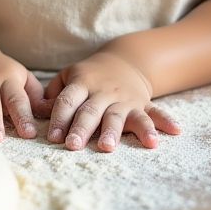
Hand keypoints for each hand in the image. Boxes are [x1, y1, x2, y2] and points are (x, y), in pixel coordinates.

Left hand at [36, 51, 180, 151]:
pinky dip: (163, 123)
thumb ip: (52, 94)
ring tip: (109, 148)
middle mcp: (103, 91)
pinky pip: (154, 113)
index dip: (60, 117)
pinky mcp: (143, 104)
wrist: (124, 61)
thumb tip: (37, 112)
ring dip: (115, 132)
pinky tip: (174, 133)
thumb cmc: (88, 76)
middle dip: (82, 129)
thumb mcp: (68, 76)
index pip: (68, 100)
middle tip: (73, 146)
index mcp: (82, 83)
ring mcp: (125, 98)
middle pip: (91, 111)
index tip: (52, 136)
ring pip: (119, 116)